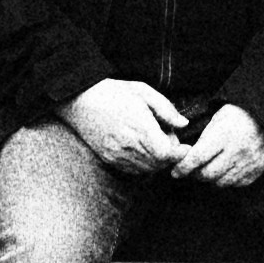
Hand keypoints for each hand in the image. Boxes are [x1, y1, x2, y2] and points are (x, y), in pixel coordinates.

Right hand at [59, 78, 185, 173]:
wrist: (79, 99)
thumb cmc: (114, 92)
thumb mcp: (144, 92)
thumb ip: (166, 110)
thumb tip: (184, 124)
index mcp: (141, 128)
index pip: (168, 154)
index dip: (179, 152)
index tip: (184, 145)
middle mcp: (129, 146)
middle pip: (159, 164)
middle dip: (170, 156)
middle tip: (168, 140)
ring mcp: (116, 155)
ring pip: (146, 170)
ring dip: (156, 162)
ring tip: (154, 143)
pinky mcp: (107, 159)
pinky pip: (132, 171)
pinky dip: (143, 165)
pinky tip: (141, 150)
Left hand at [169, 104, 263, 187]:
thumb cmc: (238, 115)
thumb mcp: (218, 118)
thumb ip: (203, 139)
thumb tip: (184, 157)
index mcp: (223, 134)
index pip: (197, 158)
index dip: (183, 168)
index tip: (175, 173)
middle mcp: (237, 150)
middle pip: (208, 174)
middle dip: (196, 174)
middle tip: (192, 170)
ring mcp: (249, 161)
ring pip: (221, 182)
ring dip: (211, 179)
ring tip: (209, 170)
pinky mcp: (258, 169)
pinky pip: (237, 184)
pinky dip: (228, 180)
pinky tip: (226, 171)